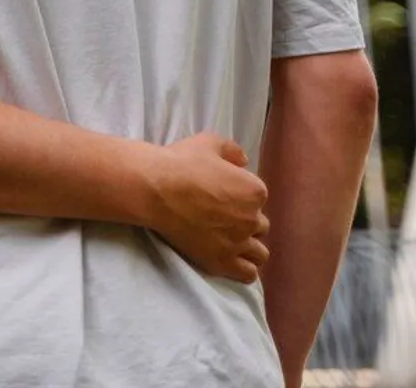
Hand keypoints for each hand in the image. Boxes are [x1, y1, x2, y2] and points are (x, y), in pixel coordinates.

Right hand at [142, 133, 270, 283]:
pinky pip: (248, 273)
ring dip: (248, 246)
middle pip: (260, 226)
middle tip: (222, 217)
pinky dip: (244, 268)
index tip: (223, 196)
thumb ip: (233, 151)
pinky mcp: (222, 261)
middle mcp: (252, 219)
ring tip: (228, 240)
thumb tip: (244, 162)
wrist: (155, 189)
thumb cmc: (181, 162)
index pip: (258, 200)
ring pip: (259, 253)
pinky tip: (230, 258)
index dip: (241, 197)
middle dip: (245, 222)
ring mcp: (238, 243)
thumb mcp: (209, 142)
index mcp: (254, 191)